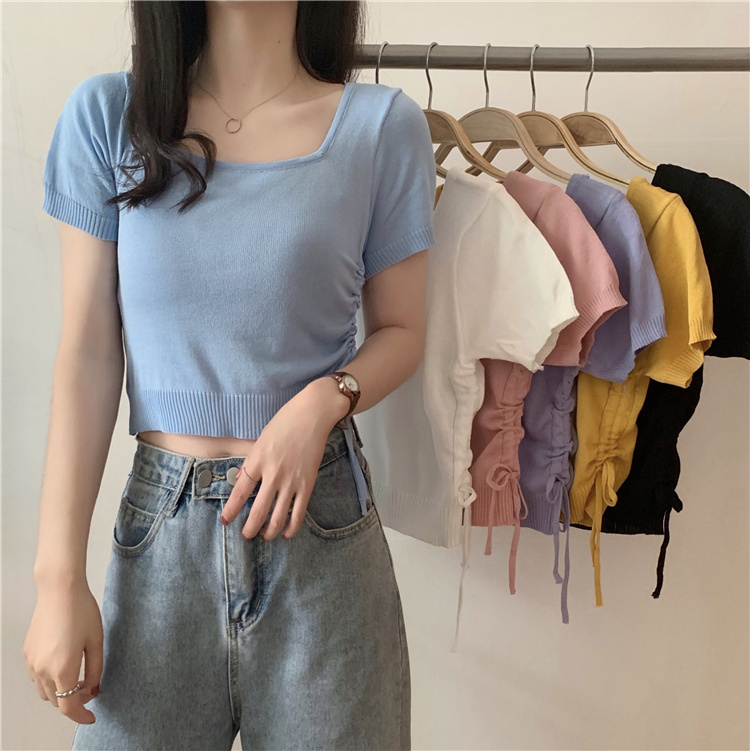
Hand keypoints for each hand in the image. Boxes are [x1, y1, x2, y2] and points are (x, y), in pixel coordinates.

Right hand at [23, 579, 102, 723]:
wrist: (59, 590)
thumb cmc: (82, 611)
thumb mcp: (96, 641)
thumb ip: (96, 669)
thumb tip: (94, 690)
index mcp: (62, 669)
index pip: (69, 707)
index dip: (81, 716)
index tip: (92, 717)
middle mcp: (43, 670)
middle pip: (56, 701)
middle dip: (74, 701)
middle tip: (91, 687)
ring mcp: (32, 662)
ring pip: (44, 691)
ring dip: (60, 691)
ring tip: (78, 675)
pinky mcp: (28, 653)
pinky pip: (37, 676)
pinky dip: (50, 679)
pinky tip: (64, 663)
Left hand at [221, 378, 348, 540]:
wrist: (313, 414)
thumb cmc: (285, 422)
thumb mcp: (261, 440)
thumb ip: (252, 462)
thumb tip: (242, 479)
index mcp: (257, 460)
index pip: (240, 492)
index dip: (231, 510)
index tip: (226, 521)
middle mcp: (273, 474)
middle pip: (258, 511)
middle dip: (250, 528)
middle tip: (246, 535)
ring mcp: (292, 480)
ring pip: (278, 516)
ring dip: (269, 531)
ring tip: (265, 536)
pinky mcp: (307, 483)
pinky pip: (298, 512)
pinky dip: (292, 527)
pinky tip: (286, 534)